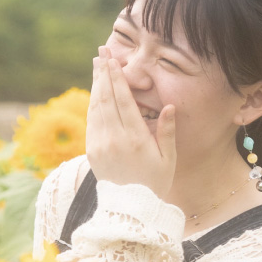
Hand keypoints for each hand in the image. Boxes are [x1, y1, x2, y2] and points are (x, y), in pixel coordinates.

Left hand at [85, 46, 176, 196]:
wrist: (131, 209)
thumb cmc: (155, 183)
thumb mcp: (168, 159)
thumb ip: (167, 131)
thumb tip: (169, 107)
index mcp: (135, 139)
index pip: (123, 101)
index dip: (116, 78)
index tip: (112, 60)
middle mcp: (114, 139)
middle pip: (106, 98)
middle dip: (103, 73)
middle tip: (101, 52)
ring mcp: (100, 144)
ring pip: (96, 107)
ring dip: (96, 84)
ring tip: (97, 65)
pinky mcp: (92, 151)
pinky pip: (92, 120)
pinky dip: (93, 102)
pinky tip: (96, 90)